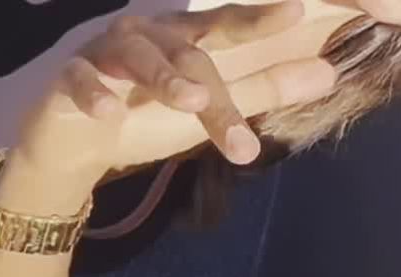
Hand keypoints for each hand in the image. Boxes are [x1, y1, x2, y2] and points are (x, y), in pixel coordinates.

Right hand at [10, 1, 335, 183]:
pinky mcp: (70, 77)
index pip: (229, 27)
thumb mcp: (219, 105)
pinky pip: (81, 79)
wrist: (80, 139)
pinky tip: (108, 113)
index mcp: (188, 39)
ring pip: (141, 60)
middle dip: (217, 95)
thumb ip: (269, 89)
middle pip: (191, 58)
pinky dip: (94, 93)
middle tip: (244, 132)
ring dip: (165, 79)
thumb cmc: (155, 113)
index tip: (299, 11)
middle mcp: (151, 36)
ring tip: (190, 100)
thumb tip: (330, 74)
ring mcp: (109, 52)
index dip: (261, 19)